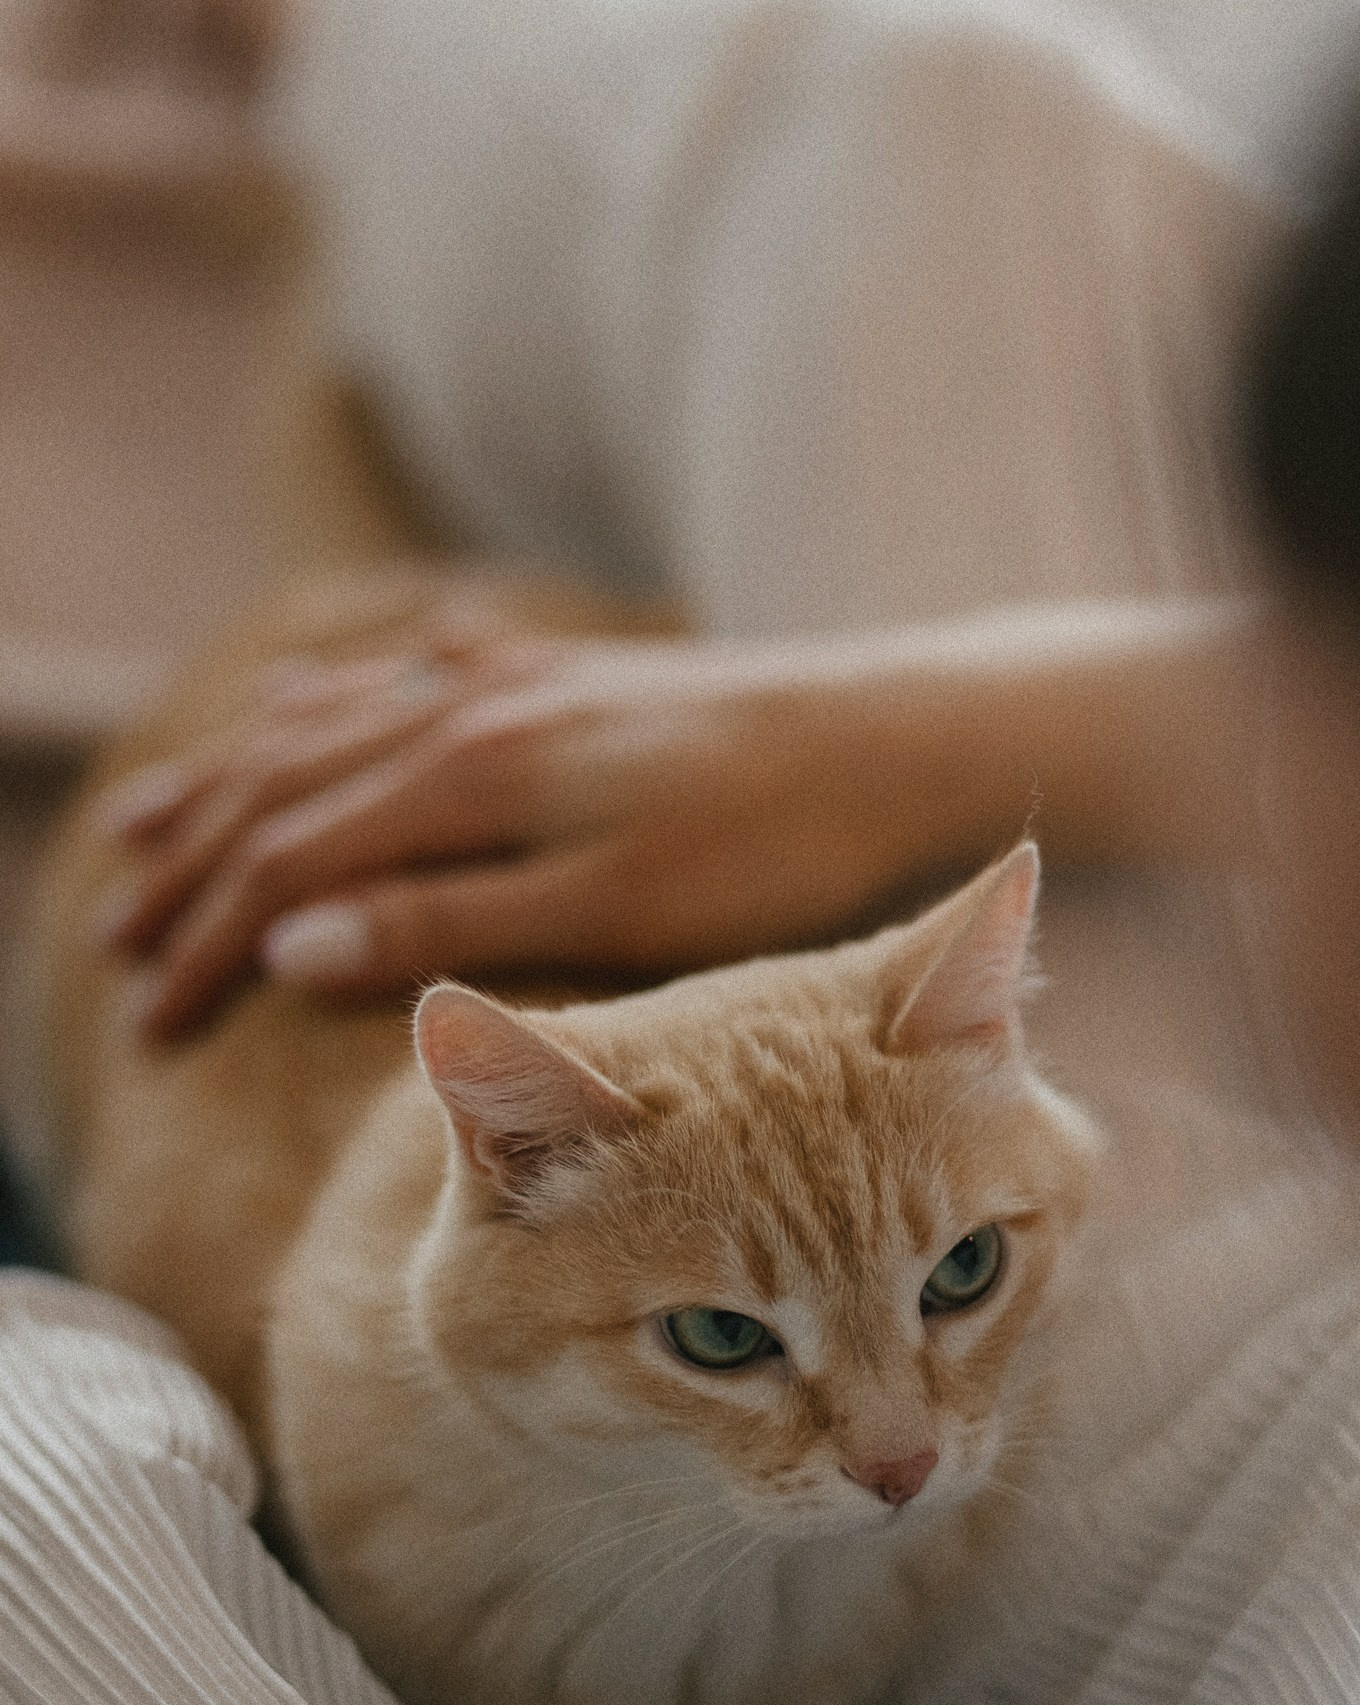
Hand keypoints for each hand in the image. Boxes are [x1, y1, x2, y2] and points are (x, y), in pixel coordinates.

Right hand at [96, 601, 943, 1036]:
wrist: (900, 738)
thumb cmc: (774, 851)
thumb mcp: (614, 912)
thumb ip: (451, 923)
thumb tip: (289, 949)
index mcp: (471, 777)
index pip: (291, 864)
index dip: (210, 945)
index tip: (149, 1023)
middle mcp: (471, 713)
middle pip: (284, 790)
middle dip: (189, 872)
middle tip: (115, 951)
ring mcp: (516, 686)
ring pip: (328, 730)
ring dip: (232, 785)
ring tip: (152, 830)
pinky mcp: (566, 681)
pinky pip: (404, 682)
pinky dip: (327, 706)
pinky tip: (301, 707)